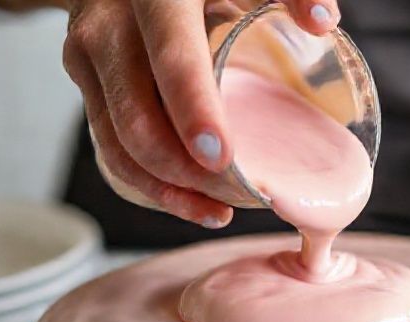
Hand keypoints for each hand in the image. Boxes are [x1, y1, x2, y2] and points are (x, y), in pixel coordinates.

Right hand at [60, 0, 339, 226]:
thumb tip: (323, 23)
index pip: (172, 61)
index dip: (194, 112)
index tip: (223, 159)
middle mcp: (112, 26)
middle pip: (136, 121)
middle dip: (185, 173)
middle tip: (238, 196)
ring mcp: (90, 57)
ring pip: (118, 146)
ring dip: (168, 189)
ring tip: (219, 211)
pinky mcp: (86, 81)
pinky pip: (110, 146)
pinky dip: (150, 183)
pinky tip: (190, 201)